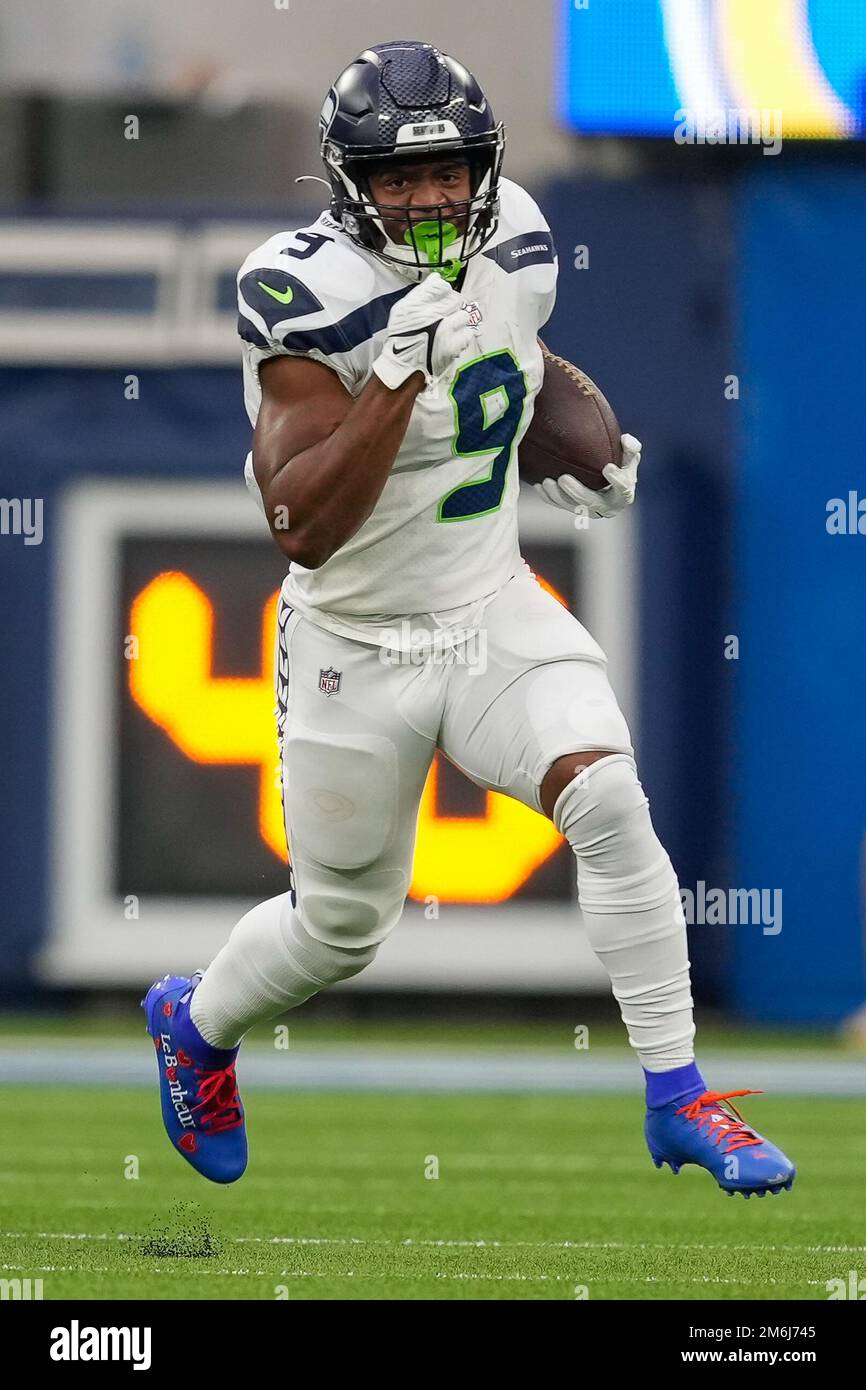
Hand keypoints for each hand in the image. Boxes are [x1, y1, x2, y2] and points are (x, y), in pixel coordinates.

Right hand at [373, 272, 477, 389]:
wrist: (403, 364)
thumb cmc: (401, 337)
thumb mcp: (403, 309)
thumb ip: (421, 292)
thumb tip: (437, 278)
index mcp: (419, 303)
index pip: (441, 286)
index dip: (443, 291)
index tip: (441, 298)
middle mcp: (432, 315)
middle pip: (456, 299)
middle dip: (452, 306)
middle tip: (444, 315)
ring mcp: (444, 331)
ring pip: (464, 316)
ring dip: (459, 320)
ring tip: (448, 328)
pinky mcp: (452, 346)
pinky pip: (468, 333)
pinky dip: (463, 335)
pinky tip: (454, 338)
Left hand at [533, 433, 641, 518]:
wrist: (605, 478)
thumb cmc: (619, 463)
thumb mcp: (629, 454)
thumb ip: (631, 447)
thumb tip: (625, 440)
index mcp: (624, 494)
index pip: (623, 489)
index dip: (616, 481)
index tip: (607, 467)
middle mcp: (607, 507)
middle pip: (592, 503)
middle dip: (576, 492)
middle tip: (563, 478)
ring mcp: (589, 511)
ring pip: (572, 507)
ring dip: (558, 496)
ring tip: (546, 481)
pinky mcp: (574, 509)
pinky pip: (560, 505)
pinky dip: (548, 497)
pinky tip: (538, 485)